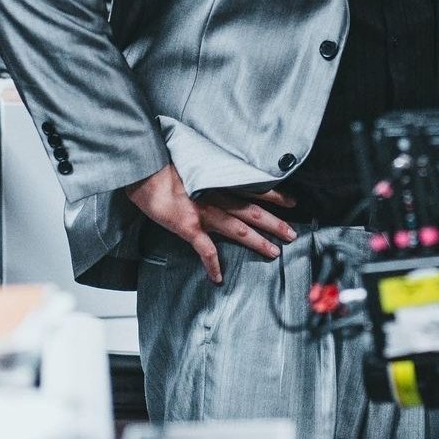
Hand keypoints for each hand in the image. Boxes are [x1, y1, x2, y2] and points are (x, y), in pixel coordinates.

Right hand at [125, 163, 297, 283]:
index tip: (293, 202)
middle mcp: (218, 196)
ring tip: (274, 252)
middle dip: (275, 223)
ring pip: (238, 230)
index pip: (255, 188)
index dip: (276, 195)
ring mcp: (204, 212)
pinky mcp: (187, 226)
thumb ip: (215, 172)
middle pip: (253, 211)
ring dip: (258, 242)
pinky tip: (218, 277)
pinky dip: (213, 264)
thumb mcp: (199, 161)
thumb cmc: (169, 164)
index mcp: (221, 180)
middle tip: (293, 234)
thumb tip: (228, 175)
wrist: (145, 170)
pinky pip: (205, 249)